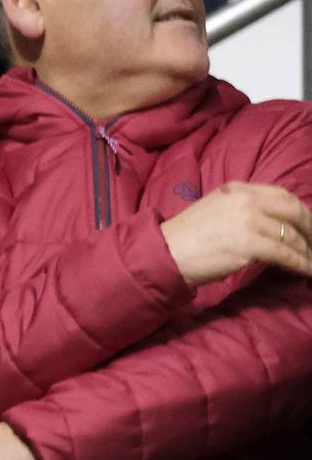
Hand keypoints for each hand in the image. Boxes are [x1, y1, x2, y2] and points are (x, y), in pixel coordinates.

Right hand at [161, 182, 311, 285]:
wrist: (162, 255)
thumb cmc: (183, 238)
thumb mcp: (213, 209)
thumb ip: (239, 209)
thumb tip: (267, 223)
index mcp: (238, 189)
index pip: (281, 194)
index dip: (300, 210)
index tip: (307, 225)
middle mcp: (246, 200)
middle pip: (294, 209)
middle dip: (311, 228)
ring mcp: (249, 221)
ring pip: (291, 234)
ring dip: (307, 250)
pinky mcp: (249, 245)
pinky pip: (285, 254)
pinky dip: (301, 263)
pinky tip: (307, 270)